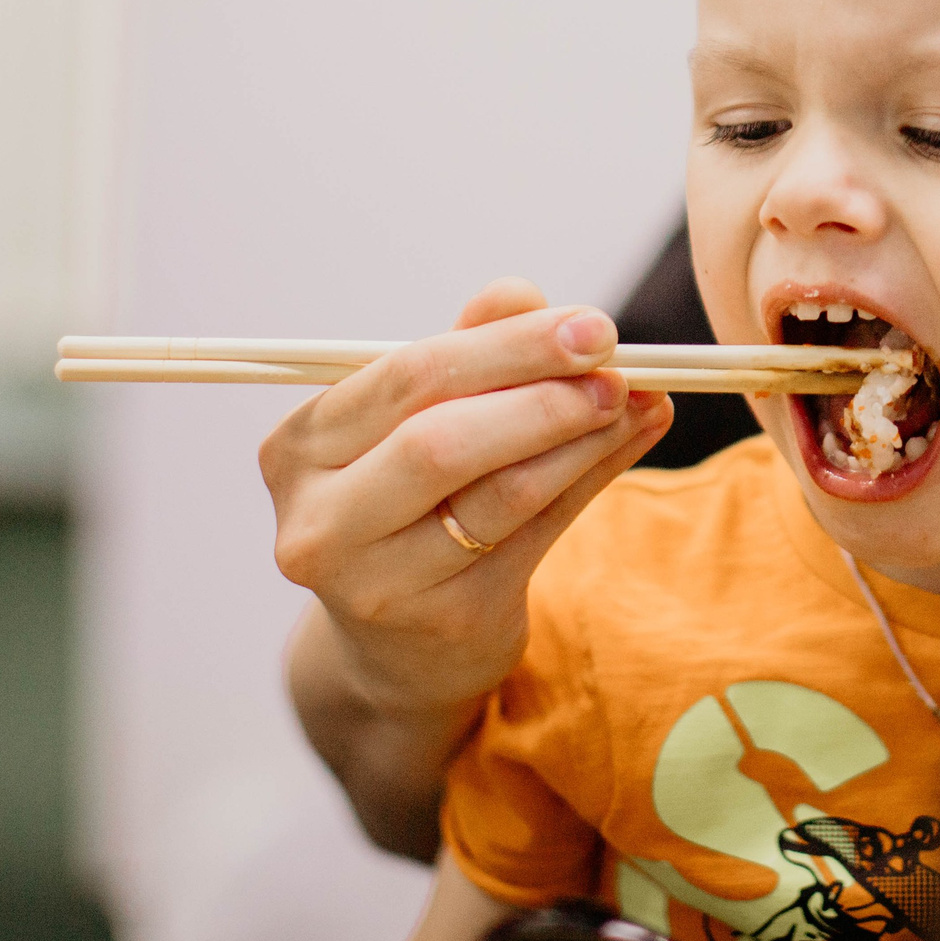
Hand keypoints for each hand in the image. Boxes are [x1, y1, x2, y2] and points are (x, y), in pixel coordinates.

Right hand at [262, 278, 671, 852]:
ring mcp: (377, 582)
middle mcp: (321, 520)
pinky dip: (591, 478)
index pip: (406, 378)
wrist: (402, 647)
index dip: (507, 347)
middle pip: (441, 441)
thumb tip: (523, 293)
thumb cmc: (413, 501)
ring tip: (639, 401)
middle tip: (617, 367)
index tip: (590, 325)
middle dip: (543, 394)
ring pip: (499, 493)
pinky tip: (631, 439)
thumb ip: (468, 351)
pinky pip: (536, 535)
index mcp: (300, 448)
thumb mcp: (422, 419)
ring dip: (582, 438)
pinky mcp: (445, 621)